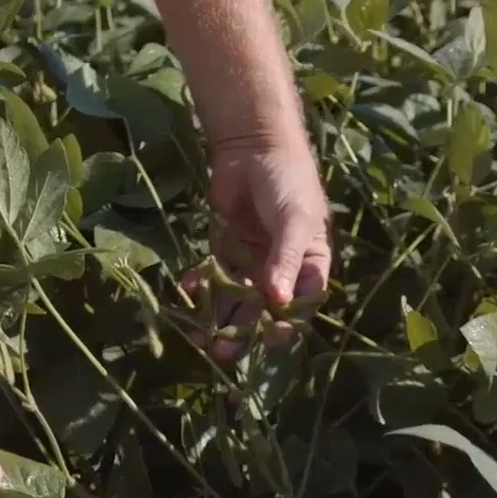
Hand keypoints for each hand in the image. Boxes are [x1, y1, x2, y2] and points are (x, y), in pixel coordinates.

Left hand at [199, 134, 331, 357]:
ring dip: (218, 317)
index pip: (300, 305)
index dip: (285, 325)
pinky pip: (213, 276)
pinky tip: (187, 292)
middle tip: (222, 352)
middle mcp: (281, 270)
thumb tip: (278, 301)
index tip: (267, 339)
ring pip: (235, 298)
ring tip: (199, 337)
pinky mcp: (224, 248)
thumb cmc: (288, 182)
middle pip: (263, 309)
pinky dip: (200, 286)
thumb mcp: (295, 221)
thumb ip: (286, 260)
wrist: (254, 146)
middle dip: (243, 331)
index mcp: (310, 266)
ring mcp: (251, 261)